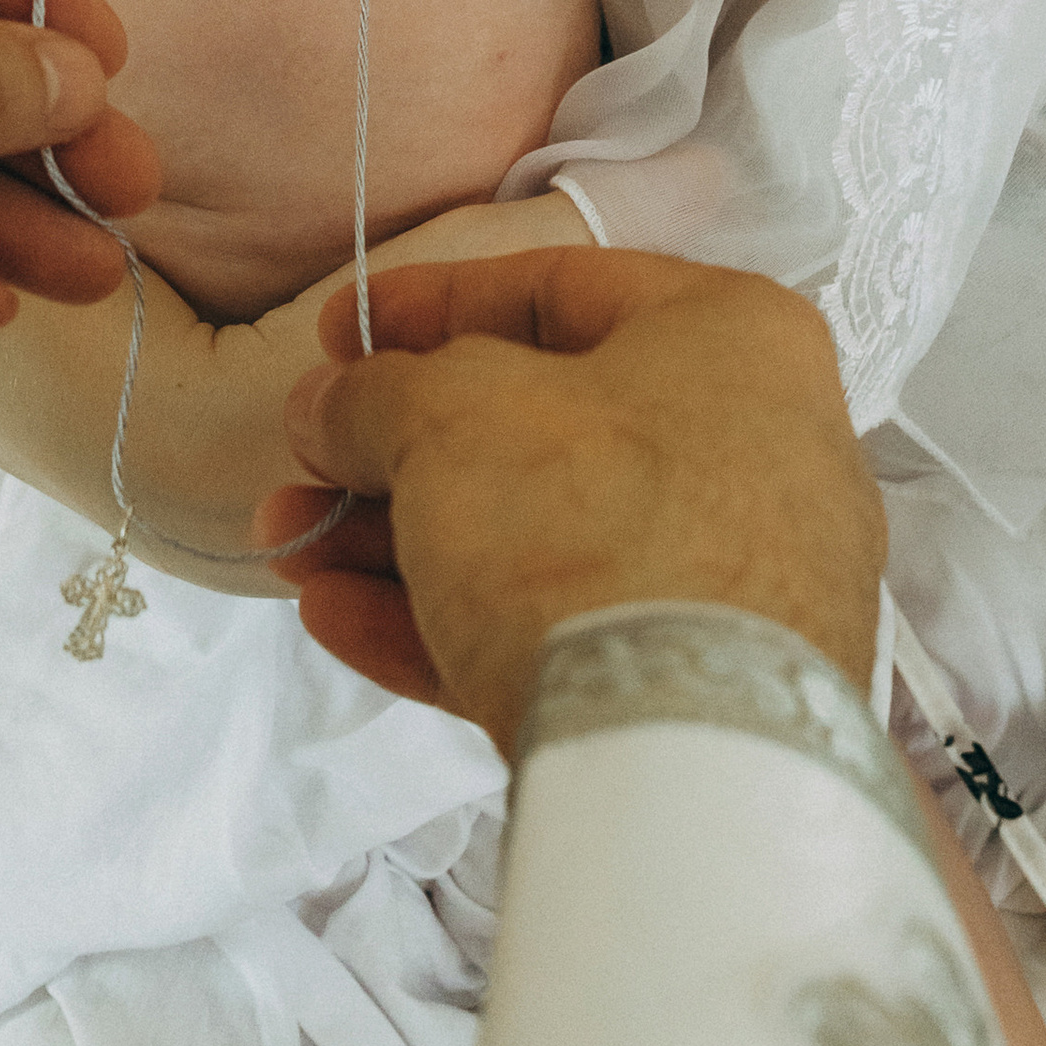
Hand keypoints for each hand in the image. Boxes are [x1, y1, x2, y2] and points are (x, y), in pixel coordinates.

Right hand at [258, 247, 882, 757]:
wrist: (683, 755)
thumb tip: (332, 405)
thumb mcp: (453, 416)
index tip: (339, 331)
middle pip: (540, 428)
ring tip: (290, 548)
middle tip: (307, 459)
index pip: (559, 290)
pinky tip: (336, 618)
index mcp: (731, 338)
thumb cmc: (589, 524)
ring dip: (399, 539)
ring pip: (537, 538)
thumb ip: (377, 394)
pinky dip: (447, 617)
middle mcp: (755, 449)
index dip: (430, 305)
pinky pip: (560, 629)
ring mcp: (732, 582)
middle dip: (397, 448)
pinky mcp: (695, 690)